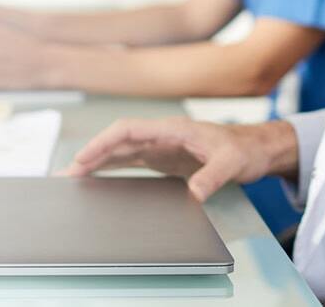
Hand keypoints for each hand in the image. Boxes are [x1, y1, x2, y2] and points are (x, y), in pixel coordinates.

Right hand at [60, 117, 296, 201]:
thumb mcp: (232, 163)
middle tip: (68, 174)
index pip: (129, 130)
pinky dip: (110, 167)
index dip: (104, 142)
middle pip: (117, 141)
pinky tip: (96, 177)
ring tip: (72, 177)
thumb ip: (212, 177)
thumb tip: (193, 195)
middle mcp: (161, 135)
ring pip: (120, 151)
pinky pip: (130, 162)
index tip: (85, 156)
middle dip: (91, 155)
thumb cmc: (244, 149)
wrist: (256, 149)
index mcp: (172, 129)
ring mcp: (160, 147)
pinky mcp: (162, 159)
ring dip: (96, 162)